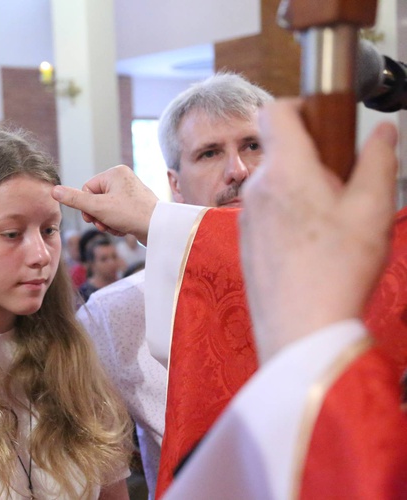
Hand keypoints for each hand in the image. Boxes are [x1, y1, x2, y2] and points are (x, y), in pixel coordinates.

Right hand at [51, 165, 156, 244]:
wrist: (159, 228)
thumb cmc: (131, 214)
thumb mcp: (98, 207)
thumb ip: (75, 199)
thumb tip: (54, 191)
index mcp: (114, 172)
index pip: (87, 189)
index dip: (88, 206)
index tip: (96, 216)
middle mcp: (123, 179)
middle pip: (96, 200)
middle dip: (98, 216)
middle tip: (106, 224)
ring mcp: (130, 192)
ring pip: (105, 210)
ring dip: (107, 222)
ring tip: (117, 227)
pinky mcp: (135, 205)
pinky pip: (116, 214)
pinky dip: (116, 224)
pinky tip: (124, 229)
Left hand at [239, 99, 397, 362]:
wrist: (300, 329)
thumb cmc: (338, 270)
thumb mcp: (374, 210)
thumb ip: (379, 162)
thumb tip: (384, 132)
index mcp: (285, 170)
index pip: (276, 111)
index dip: (301, 106)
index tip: (327, 122)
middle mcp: (256, 189)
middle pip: (279, 150)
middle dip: (312, 157)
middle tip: (345, 185)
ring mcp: (246, 217)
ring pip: (274, 184)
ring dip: (302, 188)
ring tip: (334, 222)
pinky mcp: (245, 242)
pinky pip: (266, 213)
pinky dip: (288, 214)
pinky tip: (314, 245)